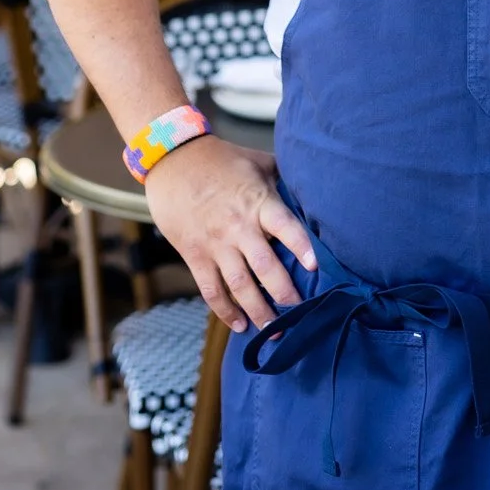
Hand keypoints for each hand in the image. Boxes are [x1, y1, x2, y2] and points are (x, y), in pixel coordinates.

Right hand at [142, 135, 317, 332]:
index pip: (286, 226)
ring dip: (258, 311)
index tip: (316, 268)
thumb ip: (282, 177)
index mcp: (258, 202)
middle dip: (285, 293)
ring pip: (240, 286)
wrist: (173, 160)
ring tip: (275, 331)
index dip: (302, 246)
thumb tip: (310, 186)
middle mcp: (239, 227)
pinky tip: (239, 325)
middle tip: (301, 313)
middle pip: (266, 266)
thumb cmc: (220, 159)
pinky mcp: (195, 255)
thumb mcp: (257, 161)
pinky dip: (225, 311)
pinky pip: (212, 289)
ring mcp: (216, 244)